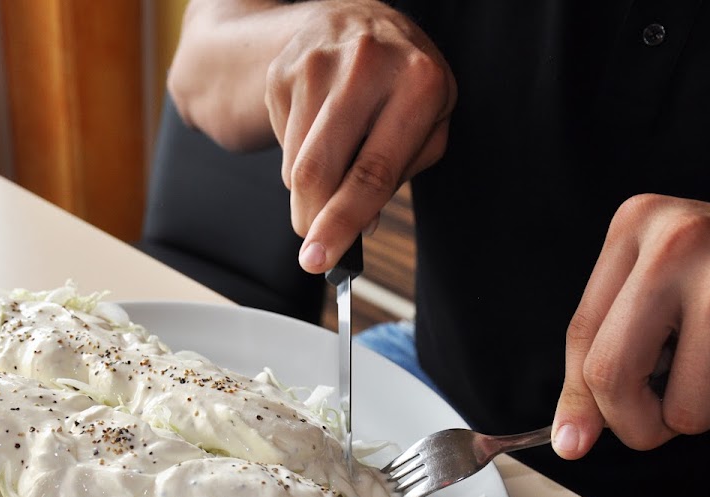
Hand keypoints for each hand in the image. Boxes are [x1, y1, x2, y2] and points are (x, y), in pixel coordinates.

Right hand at [264, 1, 455, 272]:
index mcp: (419, 82)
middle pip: (318, 171)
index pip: (372, 171)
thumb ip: (399, 174)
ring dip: (307, 190)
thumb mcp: (427, 121)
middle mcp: (367, 65)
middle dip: (311, 220)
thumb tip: (358, 226)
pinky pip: (282, 143)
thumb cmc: (400, 81)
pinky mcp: (283, 72)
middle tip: (314, 248)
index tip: (321, 260)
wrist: (353, 19)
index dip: (343, 223)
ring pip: (295, 164)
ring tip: (333, 167)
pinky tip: (318, 134)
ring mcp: (318, 64)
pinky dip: (297, 158)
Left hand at [553, 194, 709, 458]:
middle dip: (636, 422)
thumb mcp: (661, 285)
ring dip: (708, 410)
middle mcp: (678, 243)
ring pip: (688, 410)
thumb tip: (572, 440)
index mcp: (636, 226)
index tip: (575, 442)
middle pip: (613, 375)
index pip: (582, 338)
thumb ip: (609, 351)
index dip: (580, 401)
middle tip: (664, 418)